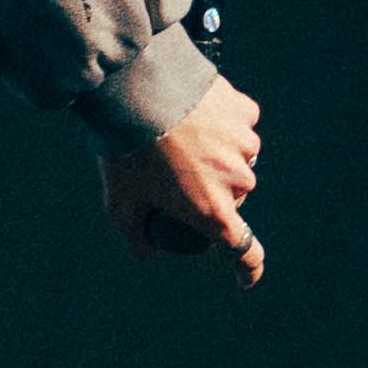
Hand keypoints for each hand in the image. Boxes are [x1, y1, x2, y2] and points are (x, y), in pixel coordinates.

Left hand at [105, 82, 266, 282]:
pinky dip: (224, 122)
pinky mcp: (245, 112)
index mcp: (211, 210)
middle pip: (235, 196)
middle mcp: (237, 181)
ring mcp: (244, 144)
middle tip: (178, 174)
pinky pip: (240, 124)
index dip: (248, 267)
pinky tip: (197, 112)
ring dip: (220, 154)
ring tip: (183, 137)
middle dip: (214, 191)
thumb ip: (134, 236)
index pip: (243, 250)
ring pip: (239, 158)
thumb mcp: (119, 202)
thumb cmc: (125, 150)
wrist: (133, 89)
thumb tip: (147, 254)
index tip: (244, 278)